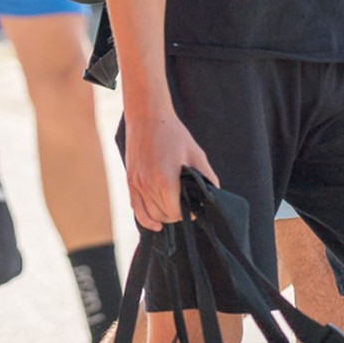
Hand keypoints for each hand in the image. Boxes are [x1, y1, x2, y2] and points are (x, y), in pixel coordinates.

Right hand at [123, 107, 218, 230]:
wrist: (147, 117)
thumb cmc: (174, 135)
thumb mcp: (196, 154)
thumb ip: (207, 178)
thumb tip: (213, 197)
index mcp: (165, 179)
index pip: (176, 212)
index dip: (188, 214)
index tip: (195, 208)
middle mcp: (148, 184)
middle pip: (164, 216)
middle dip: (177, 215)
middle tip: (187, 207)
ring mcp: (137, 183)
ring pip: (151, 215)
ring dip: (164, 217)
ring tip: (175, 210)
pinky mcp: (130, 181)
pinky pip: (136, 209)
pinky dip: (146, 220)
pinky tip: (156, 224)